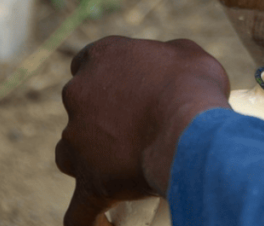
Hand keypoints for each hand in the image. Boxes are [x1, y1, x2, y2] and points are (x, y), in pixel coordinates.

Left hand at [55, 36, 230, 225]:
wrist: (190, 127)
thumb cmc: (193, 86)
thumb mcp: (188, 55)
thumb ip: (168, 56)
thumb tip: (172, 69)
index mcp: (102, 58)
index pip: (87, 62)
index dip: (103, 76)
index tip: (122, 88)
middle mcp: (79, 94)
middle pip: (79, 108)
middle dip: (98, 118)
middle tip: (133, 129)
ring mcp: (78, 140)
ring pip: (70, 153)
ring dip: (87, 160)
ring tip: (117, 171)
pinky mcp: (88, 181)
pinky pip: (78, 211)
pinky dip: (86, 219)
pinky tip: (98, 224)